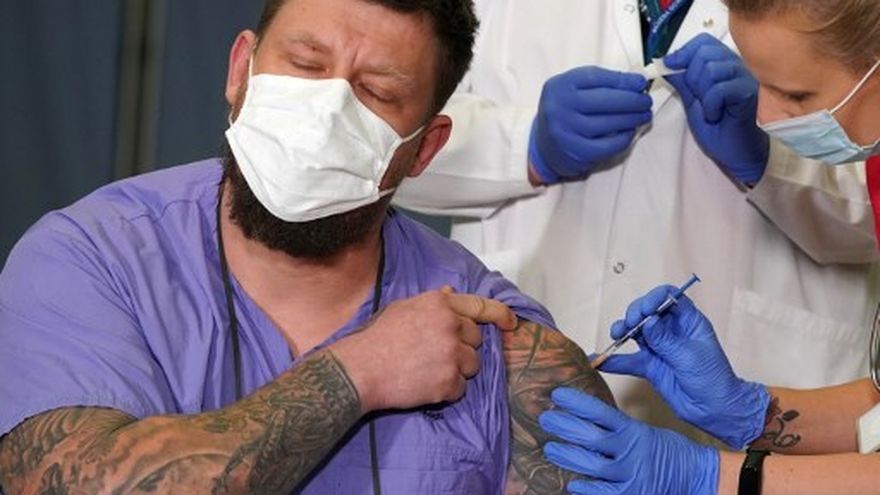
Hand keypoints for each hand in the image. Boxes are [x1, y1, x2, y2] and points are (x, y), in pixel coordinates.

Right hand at [331, 289, 517, 412]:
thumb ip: (432, 302)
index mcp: (440, 304)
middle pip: (476, 340)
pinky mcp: (449, 381)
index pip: (481, 306)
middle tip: (434, 353)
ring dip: (457, 370)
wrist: (360, 369)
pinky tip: (424, 384)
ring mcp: (452, 355)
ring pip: (473, 365)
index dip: (500, 314)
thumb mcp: (403, 308)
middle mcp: (451, 326)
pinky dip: (447, 390)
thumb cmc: (376, 338)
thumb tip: (451, 293)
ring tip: (428, 369)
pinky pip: (461, 388)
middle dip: (462, 347)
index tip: (511, 322)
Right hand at [529, 66, 652, 184]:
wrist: (542, 145)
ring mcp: (567, 131)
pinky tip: (629, 132)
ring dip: (633, 119)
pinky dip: (624, 138)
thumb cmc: (565, 112)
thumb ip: (599, 83)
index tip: (640, 82)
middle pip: (606, 100)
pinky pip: (608, 145)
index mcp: (560, 86)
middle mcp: (560, 107)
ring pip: (610, 123)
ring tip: (643, 115)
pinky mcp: (576, 152)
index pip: (597, 77)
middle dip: (633, 100)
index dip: (623, 80)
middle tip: (646, 101)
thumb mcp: (573, 89)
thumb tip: (635, 83)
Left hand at [540, 388, 718, 494]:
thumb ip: (616, 429)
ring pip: (592, 465)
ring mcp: (631, 475)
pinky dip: (586, 489)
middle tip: (545, 419)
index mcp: (633, 431)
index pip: (600, 412)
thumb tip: (583, 422)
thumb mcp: (643, 432)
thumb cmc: (666, 453)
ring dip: (568, 456)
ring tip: (550, 448)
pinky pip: (603, 494)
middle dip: (565, 427)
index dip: (577, 403)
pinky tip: (573, 484)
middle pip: (591, 437)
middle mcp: (630, 451)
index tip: (557, 395)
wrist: (696, 476)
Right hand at [598, 285, 769, 448]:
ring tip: (616, 336)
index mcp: (688, 321)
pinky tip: (599, 361)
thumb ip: (666, 340)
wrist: (715, 411)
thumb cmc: (713, 379)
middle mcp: (671, 330)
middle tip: (630, 325)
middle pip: (647, 311)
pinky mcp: (650, 366)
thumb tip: (648, 321)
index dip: (654, 298)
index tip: (644, 310)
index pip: (669, 297)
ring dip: (622, 331)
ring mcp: (659, 347)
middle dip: (635, 314)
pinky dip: (614, 360)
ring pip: (635, 332)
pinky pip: (629, 360)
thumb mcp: (689, 357)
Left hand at [664, 33, 768, 184]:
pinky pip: (720, 89)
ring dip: (702, 93)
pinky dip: (711, 105)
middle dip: (692, 78)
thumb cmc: (718, 126)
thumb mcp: (691, 99)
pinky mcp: (748, 92)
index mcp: (722, 63)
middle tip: (698, 97)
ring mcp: (744, 77)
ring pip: (712, 70)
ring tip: (709, 108)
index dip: (683, 53)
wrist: (734, 149)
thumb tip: (665, 62)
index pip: (702, 41)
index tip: (671, 67)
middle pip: (704, 53)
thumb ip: (681, 79)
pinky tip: (715, 115)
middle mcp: (735, 65)